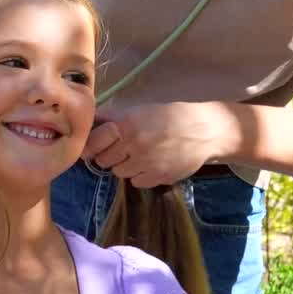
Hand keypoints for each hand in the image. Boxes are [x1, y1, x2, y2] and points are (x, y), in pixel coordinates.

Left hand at [83, 102, 230, 188]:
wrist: (203, 130)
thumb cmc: (169, 117)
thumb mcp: (140, 111)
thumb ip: (113, 117)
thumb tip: (89, 121)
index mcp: (126, 124)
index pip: (93, 143)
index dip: (92, 146)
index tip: (95, 146)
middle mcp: (134, 144)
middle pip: (104, 160)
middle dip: (110, 156)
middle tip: (123, 149)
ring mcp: (146, 163)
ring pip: (119, 173)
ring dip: (126, 166)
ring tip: (141, 155)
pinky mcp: (158, 177)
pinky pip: (136, 182)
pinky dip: (141, 176)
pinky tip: (152, 164)